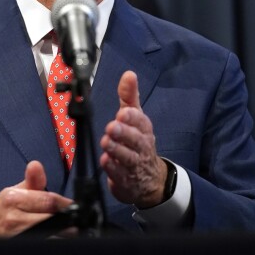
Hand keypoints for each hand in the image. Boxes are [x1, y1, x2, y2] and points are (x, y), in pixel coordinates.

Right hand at [0, 160, 73, 237]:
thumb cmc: (5, 210)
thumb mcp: (16, 191)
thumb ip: (32, 180)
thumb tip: (36, 165)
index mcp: (13, 199)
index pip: (48, 200)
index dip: (65, 203)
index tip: (74, 205)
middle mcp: (13, 218)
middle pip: (51, 219)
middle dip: (66, 220)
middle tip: (74, 222)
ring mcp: (17, 235)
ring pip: (50, 235)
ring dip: (63, 234)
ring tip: (68, 231)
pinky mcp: (21, 246)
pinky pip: (44, 244)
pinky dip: (53, 242)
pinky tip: (57, 239)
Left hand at [99, 70, 166, 207]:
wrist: (149, 180)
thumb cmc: (139, 143)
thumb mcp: (136, 118)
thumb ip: (130, 97)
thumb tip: (129, 74)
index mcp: (144, 130)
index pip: (141, 122)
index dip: (133, 117)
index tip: (123, 112)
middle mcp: (141, 147)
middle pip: (135, 140)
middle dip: (124, 132)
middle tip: (112, 126)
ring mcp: (134, 164)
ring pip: (127, 157)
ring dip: (116, 149)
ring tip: (106, 142)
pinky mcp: (125, 180)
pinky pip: (119, 174)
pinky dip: (112, 168)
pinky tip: (105, 161)